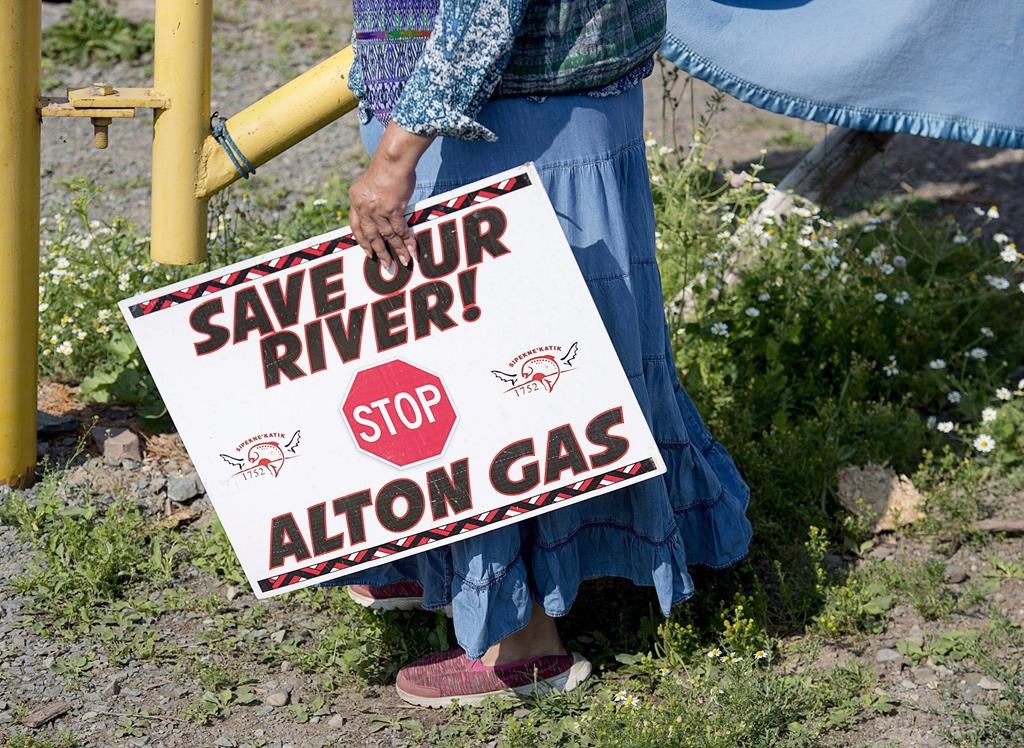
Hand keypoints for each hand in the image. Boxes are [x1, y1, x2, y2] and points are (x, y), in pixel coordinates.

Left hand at [348, 123, 433, 269]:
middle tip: (385, 265)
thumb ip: (373, 199)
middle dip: (379, 252)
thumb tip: (384, 212)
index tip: (368, 252)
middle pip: (370, 236)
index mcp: (356, 200)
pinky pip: (400, 231)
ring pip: (387, 237)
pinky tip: (412, 250)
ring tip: (403, 262)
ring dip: (396, 251)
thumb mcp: (371, 184)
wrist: (392, 160)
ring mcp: (378, 210)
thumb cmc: (386, 168)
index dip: (362, 241)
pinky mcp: (392, 210)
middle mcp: (364, 208)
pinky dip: (407, 241)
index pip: (355, 226)